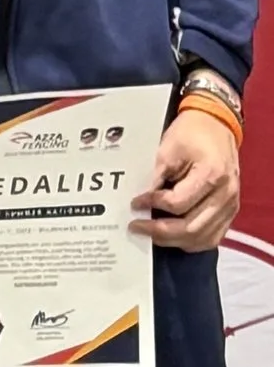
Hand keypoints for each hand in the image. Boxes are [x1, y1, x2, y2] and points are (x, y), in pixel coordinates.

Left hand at [132, 105, 243, 249]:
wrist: (215, 125)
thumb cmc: (192, 132)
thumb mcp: (168, 147)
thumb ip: (155, 176)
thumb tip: (140, 200)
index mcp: (212, 174)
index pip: (177, 203)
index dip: (152, 205)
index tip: (135, 202)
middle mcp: (226, 194)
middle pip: (191, 228)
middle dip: (159, 232)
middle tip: (137, 226)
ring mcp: (230, 205)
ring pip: (202, 238)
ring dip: (173, 240)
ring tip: (151, 233)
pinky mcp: (230, 211)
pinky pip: (211, 237)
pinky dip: (191, 241)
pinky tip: (172, 236)